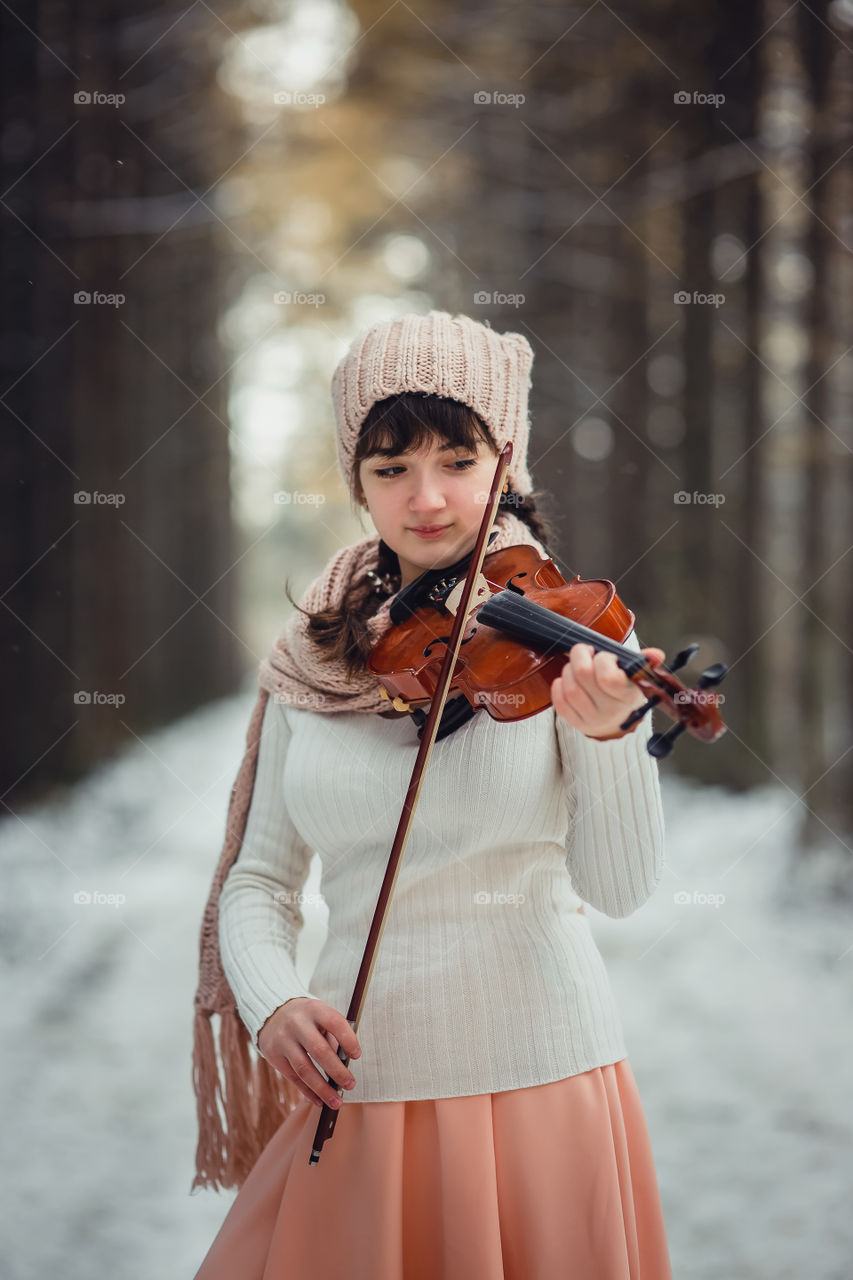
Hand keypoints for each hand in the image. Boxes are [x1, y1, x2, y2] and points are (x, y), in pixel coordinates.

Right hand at [257, 997, 361, 1109]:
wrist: (273, 1013)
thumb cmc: (307, 1018)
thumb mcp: (320, 1016)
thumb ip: (332, 1036)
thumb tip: (345, 1066)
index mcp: (314, 1009)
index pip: (334, 1023)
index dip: (348, 1040)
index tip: (356, 1056)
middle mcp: (297, 1023)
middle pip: (319, 1051)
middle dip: (337, 1071)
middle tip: (350, 1085)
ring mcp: (283, 1040)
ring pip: (304, 1069)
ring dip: (323, 1089)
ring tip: (337, 1102)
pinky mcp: (274, 1056)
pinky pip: (293, 1078)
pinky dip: (308, 1092)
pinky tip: (320, 1100)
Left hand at [551, 643, 665, 739]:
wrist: (617, 724)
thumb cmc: (624, 694)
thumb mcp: (638, 679)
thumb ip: (645, 663)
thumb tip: (656, 654)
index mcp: (627, 698)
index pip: (608, 677)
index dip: (603, 659)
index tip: (606, 656)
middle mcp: (609, 711)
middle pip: (583, 674)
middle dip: (581, 655)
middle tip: (586, 652)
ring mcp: (590, 719)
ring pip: (569, 687)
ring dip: (569, 669)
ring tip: (576, 665)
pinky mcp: (574, 722)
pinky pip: (559, 702)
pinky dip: (559, 685)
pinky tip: (567, 679)